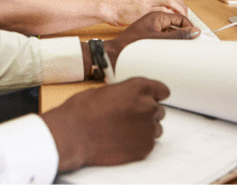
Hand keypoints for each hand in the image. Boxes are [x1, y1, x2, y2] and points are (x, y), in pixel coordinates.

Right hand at [41, 77, 169, 170]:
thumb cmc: (83, 111)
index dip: (155, 95)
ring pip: (155, 128)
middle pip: (158, 110)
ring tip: (123, 130)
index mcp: (139, 88)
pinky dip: (138, 143)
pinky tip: (122, 140)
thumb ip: (125, 93)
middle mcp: (148, 106)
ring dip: (143, 129)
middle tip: (128, 118)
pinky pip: (148, 144)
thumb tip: (128, 97)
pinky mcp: (145, 147)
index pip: (162, 90)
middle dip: (145, 113)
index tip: (153, 99)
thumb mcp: (105, 90)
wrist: (74, 133)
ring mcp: (148, 128)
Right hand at [96, 0, 187, 25]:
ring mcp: (146, 2)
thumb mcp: (136, 1)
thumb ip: (147, 4)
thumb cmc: (119, 7)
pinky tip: (172, 26)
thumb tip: (158, 13)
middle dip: (183, 8)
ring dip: (179, 13)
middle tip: (186, 19)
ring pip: (170, 3)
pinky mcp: (143, 11)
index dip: (179, 4)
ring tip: (182, 23)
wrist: (107, 7)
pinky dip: (169, 19)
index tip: (183, 13)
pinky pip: (161, 14)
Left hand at [105, 11, 197, 67]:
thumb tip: (194, 32)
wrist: (114, 53)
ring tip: (183, 48)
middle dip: (184, 32)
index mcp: (156, 15)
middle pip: (176, 23)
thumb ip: (177, 36)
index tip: (196, 37)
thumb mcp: (158, 39)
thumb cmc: (130, 45)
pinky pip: (164, 36)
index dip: (189, 27)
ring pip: (170, 30)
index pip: (179, 17)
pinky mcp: (148, 35)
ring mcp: (151, 27)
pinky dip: (169, 42)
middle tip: (192, 43)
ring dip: (177, 37)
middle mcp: (154, 19)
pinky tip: (172, 51)